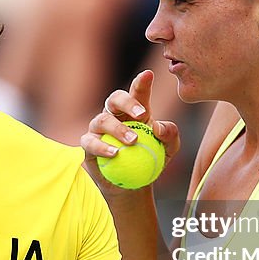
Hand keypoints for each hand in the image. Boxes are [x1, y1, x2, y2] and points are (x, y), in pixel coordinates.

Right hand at [81, 70, 180, 192]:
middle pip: (114, 99)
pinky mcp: (88, 145)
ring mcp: (98, 129)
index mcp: (133, 111)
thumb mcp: (168, 149)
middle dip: (127, 102)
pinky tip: (115, 153)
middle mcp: (113, 115)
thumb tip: (157, 127)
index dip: (141, 82)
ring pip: (102, 120)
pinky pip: (90, 142)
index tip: (149, 75)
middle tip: (143, 114)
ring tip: (133, 140)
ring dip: (117, 128)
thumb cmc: (151, 160)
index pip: (137, 93)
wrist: (132, 184)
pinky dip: (102, 147)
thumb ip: (170, 135)